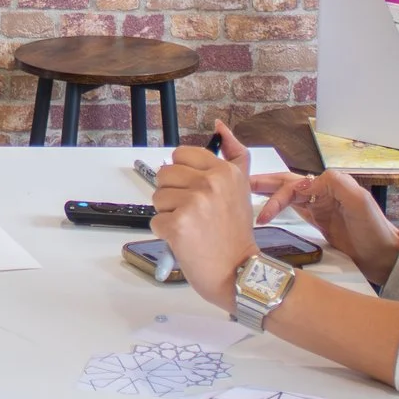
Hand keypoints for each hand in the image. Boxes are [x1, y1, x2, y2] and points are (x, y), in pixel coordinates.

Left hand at [149, 145, 258, 311]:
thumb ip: (233, 154)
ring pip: (158, 197)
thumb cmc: (236, 234)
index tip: (194, 191)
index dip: (183, 174)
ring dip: (168, 213)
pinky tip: (185, 239)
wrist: (238, 272)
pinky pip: (155, 220)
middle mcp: (210, 183)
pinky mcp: (178, 224)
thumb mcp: (243, 188)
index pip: (181, 154)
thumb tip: (220, 126)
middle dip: (173, 194)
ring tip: (191, 226)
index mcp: (224, 171)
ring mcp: (193, 203)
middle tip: (194, 213)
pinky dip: (165, 233)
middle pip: (165, 174)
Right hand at [254, 169, 398, 285]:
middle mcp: (323, 192)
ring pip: (288, 194)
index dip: (278, 196)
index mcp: (330, 184)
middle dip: (265, 182)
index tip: (266, 214)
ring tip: (246, 191)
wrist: (383, 256)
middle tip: (242, 183)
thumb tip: (308, 180)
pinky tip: (267, 208)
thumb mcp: (360, 202)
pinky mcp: (318, 220)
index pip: (295, 185)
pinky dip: (278, 206)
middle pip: (288, 183)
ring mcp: (319, 206)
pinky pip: (293, 208)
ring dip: (268, 192)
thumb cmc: (374, 230)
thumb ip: (337, 184)